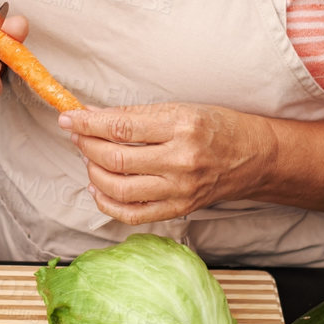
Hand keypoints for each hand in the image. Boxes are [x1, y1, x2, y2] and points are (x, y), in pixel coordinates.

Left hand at [59, 102, 274, 223]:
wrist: (254, 157)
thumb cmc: (217, 127)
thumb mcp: (179, 109)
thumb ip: (134, 114)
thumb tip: (91, 114)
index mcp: (181, 127)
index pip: (122, 126)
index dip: (88, 123)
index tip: (69, 117)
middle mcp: (181, 161)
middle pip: (117, 158)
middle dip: (86, 145)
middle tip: (76, 135)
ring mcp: (180, 190)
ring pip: (119, 188)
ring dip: (93, 172)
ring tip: (88, 158)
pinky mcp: (179, 209)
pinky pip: (133, 214)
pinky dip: (107, 203)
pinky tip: (98, 188)